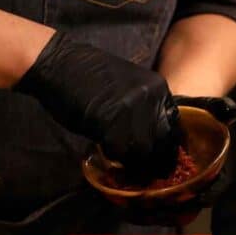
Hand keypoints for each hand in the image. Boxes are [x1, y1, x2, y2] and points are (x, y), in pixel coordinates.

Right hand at [15, 32, 179, 173]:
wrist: (60, 63)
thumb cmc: (91, 75)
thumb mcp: (131, 86)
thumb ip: (146, 108)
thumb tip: (155, 139)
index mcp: (159, 88)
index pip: (175, 127)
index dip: (169, 147)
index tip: (162, 159)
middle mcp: (150, 99)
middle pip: (163, 142)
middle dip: (156, 161)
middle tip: (147, 172)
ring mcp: (131, 111)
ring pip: (143, 151)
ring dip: (133, 161)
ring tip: (123, 162)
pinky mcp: (110, 123)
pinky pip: (119, 151)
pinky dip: (112, 155)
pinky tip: (104, 148)